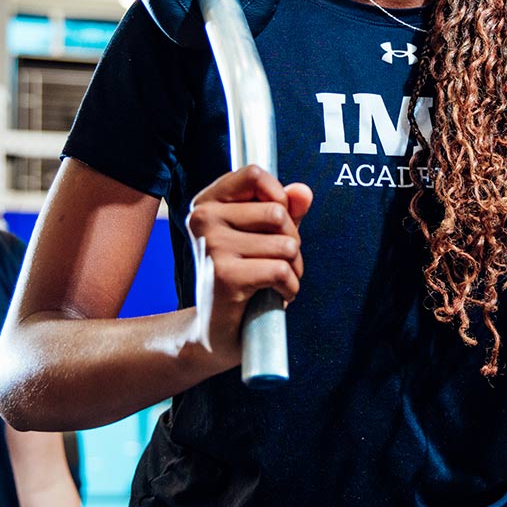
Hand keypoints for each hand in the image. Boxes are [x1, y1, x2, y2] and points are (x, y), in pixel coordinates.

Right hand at [185, 165, 310, 361]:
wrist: (215, 332)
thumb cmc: (241, 277)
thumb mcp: (263, 236)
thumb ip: (284, 209)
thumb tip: (303, 192)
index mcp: (206, 202)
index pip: (254, 174)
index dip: (279, 196)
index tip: (277, 223)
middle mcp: (202, 219)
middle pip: (278, 212)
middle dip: (292, 241)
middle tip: (278, 263)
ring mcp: (212, 246)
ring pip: (286, 244)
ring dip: (294, 268)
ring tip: (275, 282)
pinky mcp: (225, 275)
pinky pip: (281, 271)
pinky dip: (290, 287)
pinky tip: (276, 296)